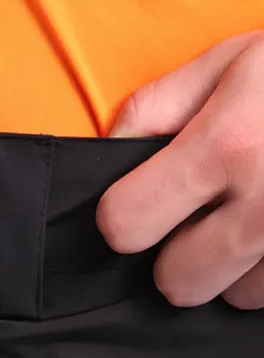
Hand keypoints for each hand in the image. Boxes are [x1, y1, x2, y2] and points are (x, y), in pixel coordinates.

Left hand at [97, 30, 263, 308]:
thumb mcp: (235, 60)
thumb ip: (158, 107)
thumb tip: (109, 154)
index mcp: (228, 145)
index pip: (126, 225)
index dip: (125, 215)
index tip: (139, 204)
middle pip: (177, 283)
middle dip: (179, 255)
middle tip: (202, 218)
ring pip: (234, 297)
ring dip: (236, 267)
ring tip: (260, 215)